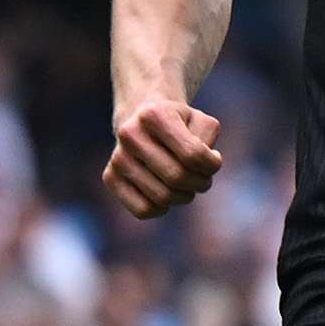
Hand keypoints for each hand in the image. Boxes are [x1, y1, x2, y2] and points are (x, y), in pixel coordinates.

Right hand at [102, 97, 224, 218]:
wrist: (143, 122)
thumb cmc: (181, 124)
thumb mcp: (202, 122)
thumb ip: (208, 140)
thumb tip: (203, 166)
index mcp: (154, 115)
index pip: (193, 155)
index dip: (212, 165)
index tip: (214, 159)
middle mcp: (130, 135)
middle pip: (177, 177)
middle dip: (200, 183)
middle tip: (203, 178)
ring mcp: (117, 157)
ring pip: (162, 197)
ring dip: (185, 196)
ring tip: (187, 184)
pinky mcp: (110, 177)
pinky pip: (143, 210)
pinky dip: (163, 208)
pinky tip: (166, 192)